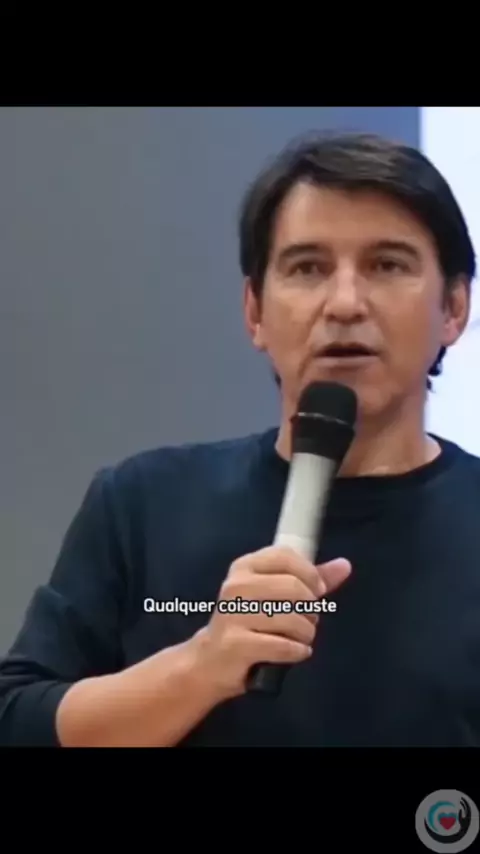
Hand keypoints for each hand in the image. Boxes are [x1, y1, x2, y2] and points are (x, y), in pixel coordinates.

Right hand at [193, 546, 350, 700]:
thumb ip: (310, 580)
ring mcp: (233, 614)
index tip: (316, 592)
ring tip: (299, 638)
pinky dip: (297, 652)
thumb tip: (345, 565)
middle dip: (311, 609)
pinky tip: (294, 652)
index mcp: (245, 566)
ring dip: (306, 634)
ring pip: (292, 619)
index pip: (286, 556)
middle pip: (294, 588)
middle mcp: (236, 586)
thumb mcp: (275, 595)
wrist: (210, 661)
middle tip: (307, 620)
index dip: (310, 574)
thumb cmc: (248, 623)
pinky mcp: (236, 643)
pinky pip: (284, 646)